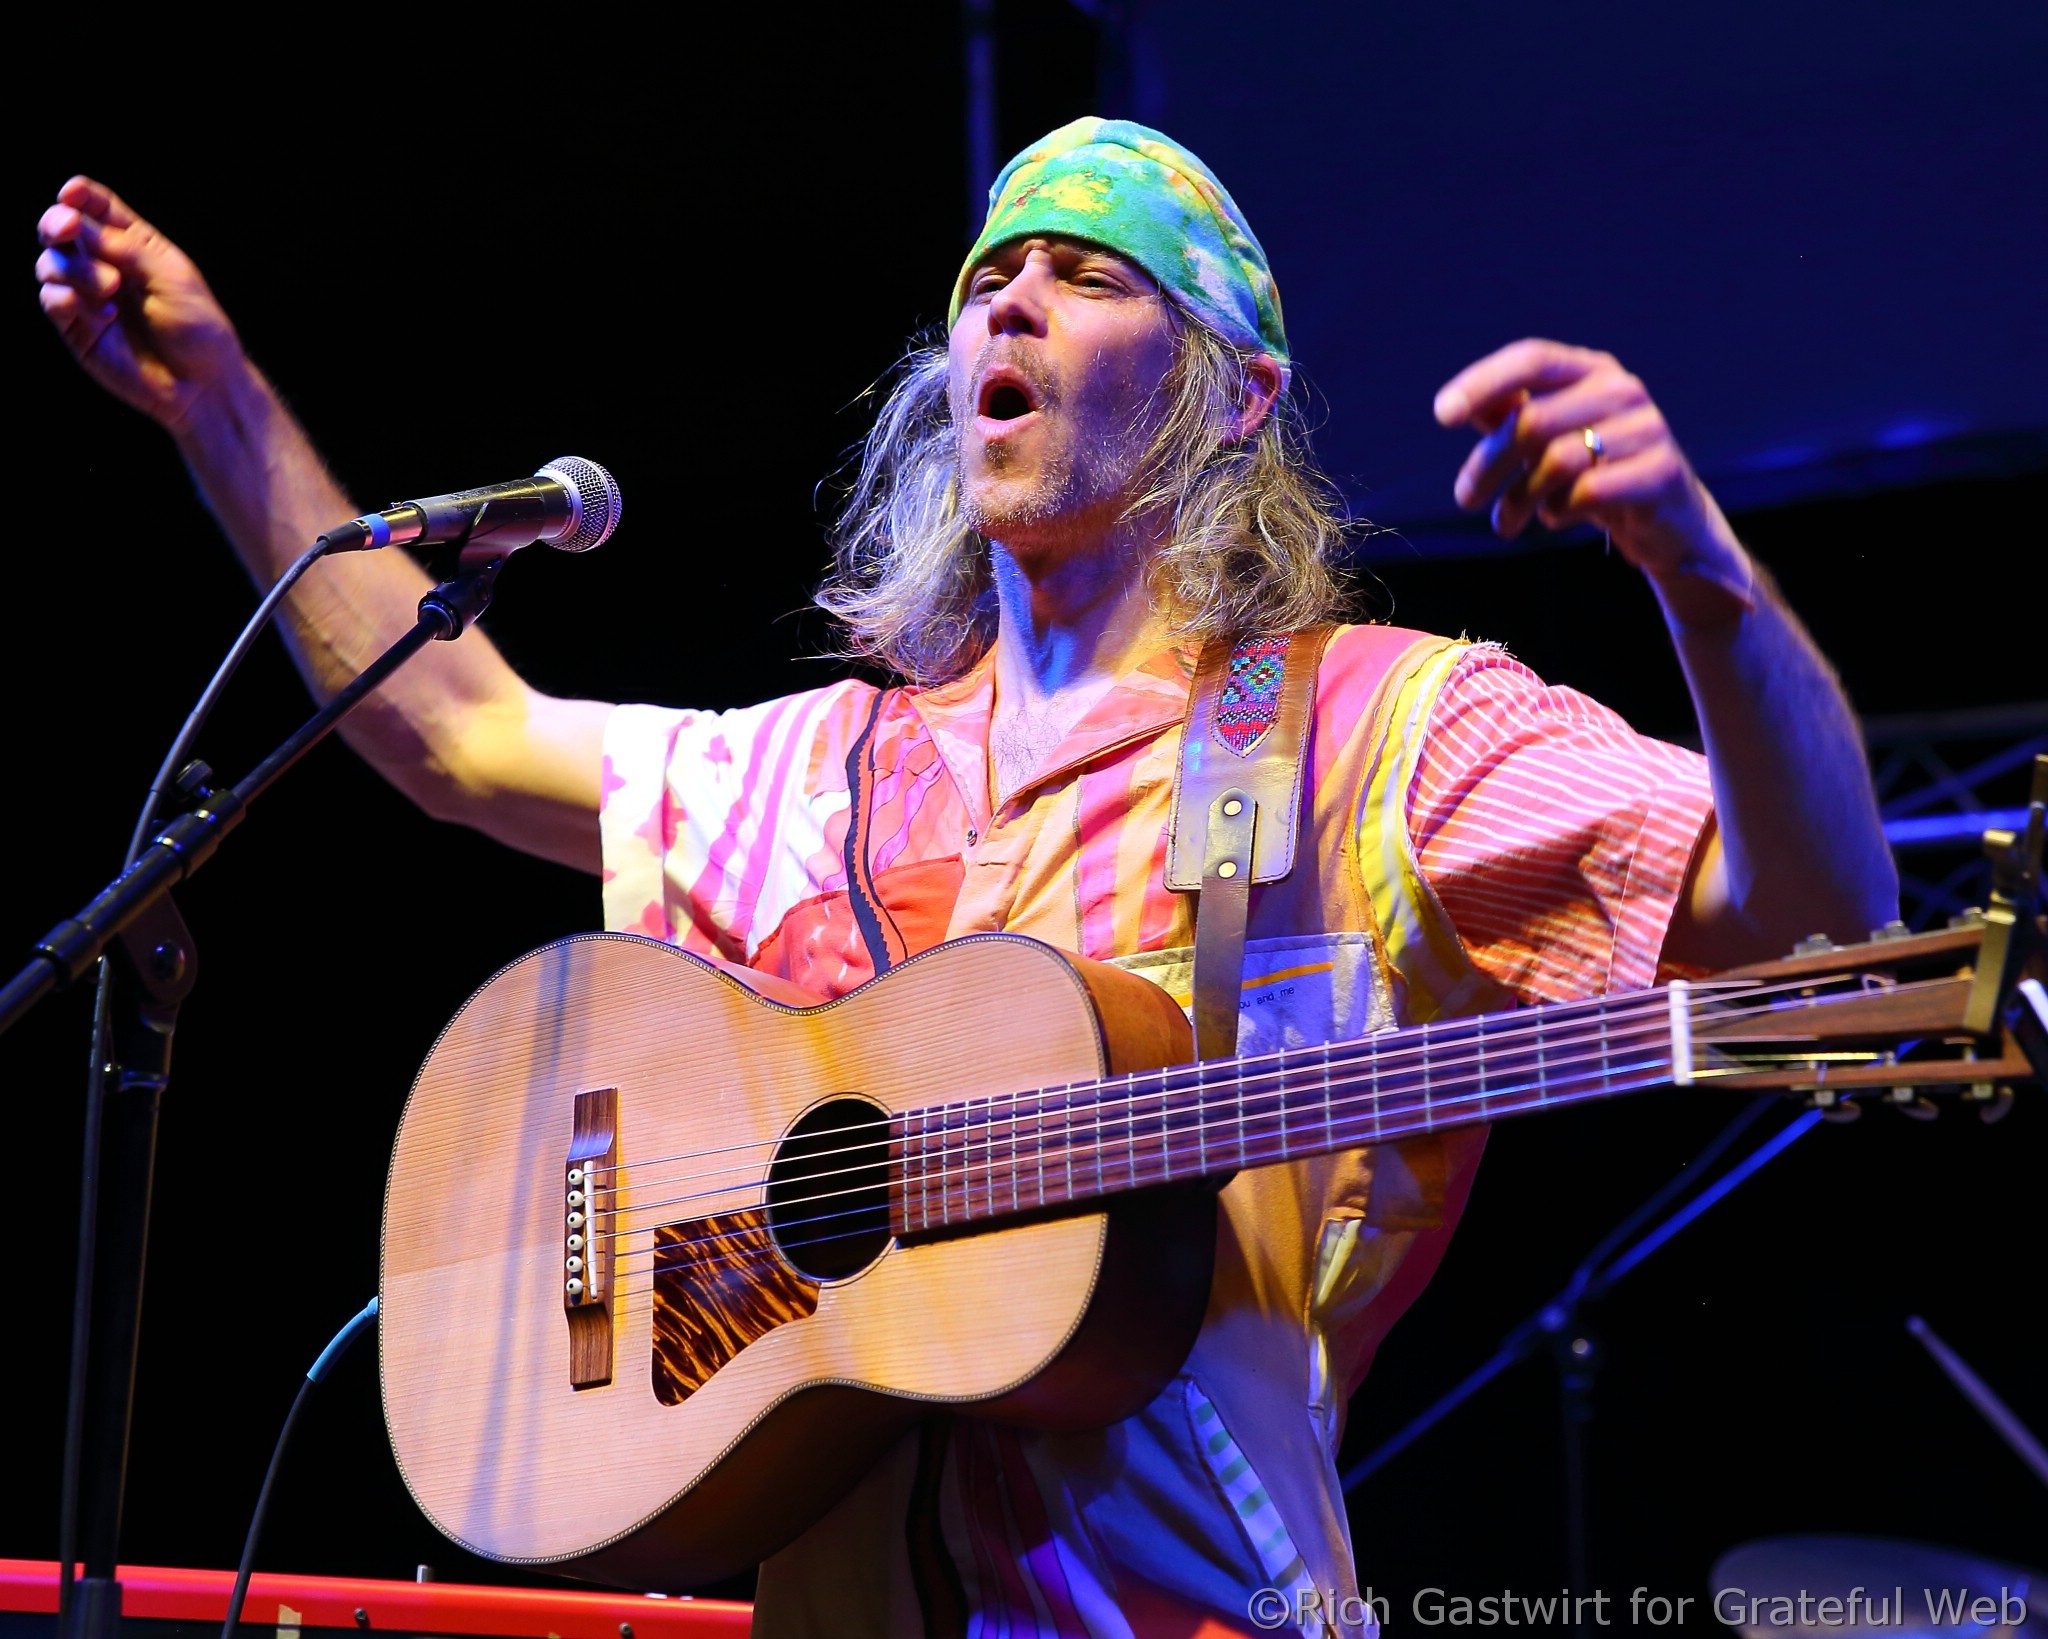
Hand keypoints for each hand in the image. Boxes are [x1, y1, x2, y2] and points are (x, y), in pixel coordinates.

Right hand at [36, 176, 243, 434]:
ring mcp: (88, 295)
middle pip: (60, 229)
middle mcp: (105, 264)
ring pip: (51, 263)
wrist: (203, 384)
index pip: (95, 207)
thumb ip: (125, 248)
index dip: (79, 195)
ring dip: (73, 268)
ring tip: (110, 288)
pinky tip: (102, 314)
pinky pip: (52, 300)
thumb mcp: (171, 277)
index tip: (72, 193)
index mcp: (134, 244)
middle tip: (67, 228)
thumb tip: (75, 221)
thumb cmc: (197, 327)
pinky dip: (68, 299)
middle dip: (57, 223)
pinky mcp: (77, 327)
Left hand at [1434, 339, 1752, 618]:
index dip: (1483, 381)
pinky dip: (1557, 513)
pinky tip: (1554, 519)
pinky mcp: (1662, 471)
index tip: (1442, 415)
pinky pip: (1587, 493)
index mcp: (1591, 370)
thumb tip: (1457, 406)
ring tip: (1505, 521)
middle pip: (1533, 419)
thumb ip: (1509, 417)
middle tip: (1466, 498)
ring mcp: (1647, 427)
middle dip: (1488, 465)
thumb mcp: (1548, 442)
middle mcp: (1622, 389)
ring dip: (1519, 498)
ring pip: (1556, 460)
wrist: (1666, 521)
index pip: (1532, 358)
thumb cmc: (1595, 473)